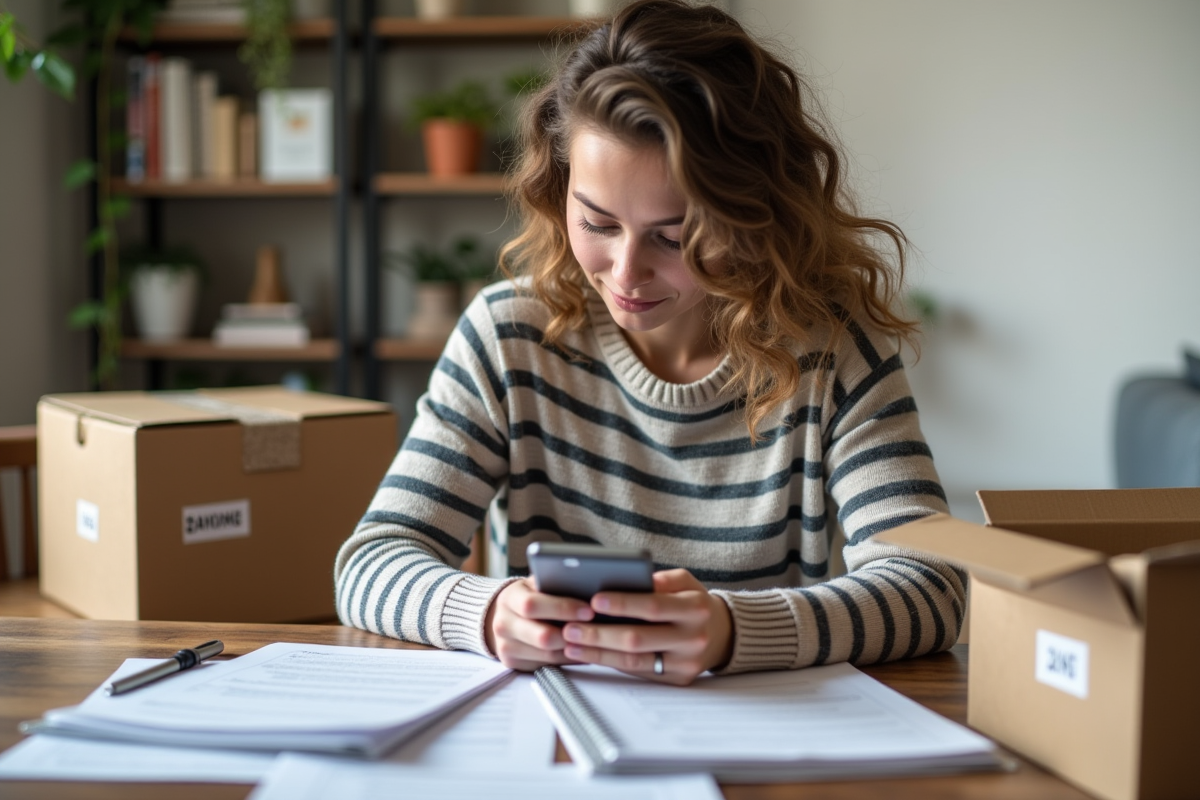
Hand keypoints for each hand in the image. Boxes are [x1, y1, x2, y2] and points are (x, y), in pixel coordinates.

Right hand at [484, 578, 594, 670]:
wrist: (503, 615)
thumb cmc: (529, 596)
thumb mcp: (537, 584)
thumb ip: (554, 584)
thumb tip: (587, 586)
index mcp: (509, 598)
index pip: (533, 605)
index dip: (563, 608)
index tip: (588, 610)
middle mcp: (503, 624)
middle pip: (542, 636)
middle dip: (572, 633)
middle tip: (595, 628)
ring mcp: (505, 646)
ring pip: (548, 654)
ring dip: (574, 648)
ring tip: (592, 640)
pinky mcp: (512, 663)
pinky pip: (547, 665)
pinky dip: (567, 658)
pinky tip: (580, 649)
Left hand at [559, 569, 732, 685]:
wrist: (721, 633)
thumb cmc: (692, 602)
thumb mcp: (684, 581)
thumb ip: (658, 580)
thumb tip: (625, 579)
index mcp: (695, 608)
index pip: (653, 606)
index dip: (622, 604)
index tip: (593, 600)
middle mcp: (693, 638)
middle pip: (639, 638)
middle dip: (600, 633)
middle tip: (570, 627)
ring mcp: (686, 663)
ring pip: (634, 660)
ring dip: (598, 652)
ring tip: (571, 643)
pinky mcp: (677, 679)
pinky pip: (638, 671)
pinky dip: (610, 662)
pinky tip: (588, 653)